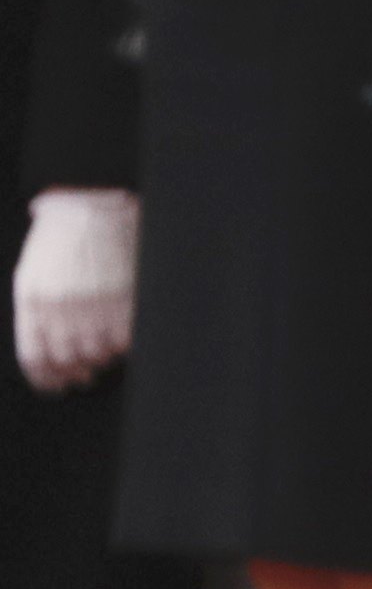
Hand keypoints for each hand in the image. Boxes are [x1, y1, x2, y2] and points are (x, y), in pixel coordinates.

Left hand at [14, 188, 137, 393]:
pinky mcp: (124, 297)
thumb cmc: (59, 238)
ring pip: (97, 352)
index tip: (55, 385)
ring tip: (103, 352)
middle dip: (75, 370)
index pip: (35, 357)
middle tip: (82, 373)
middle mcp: (61, 307)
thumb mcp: (30, 274)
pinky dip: (124, 345)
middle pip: (67, 358)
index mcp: (33, 302)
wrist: (90, 203)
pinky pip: (125, 339)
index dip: (45, 378)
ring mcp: (94, 303)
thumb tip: (45, 349)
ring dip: (100, 357)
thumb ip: (34, 312)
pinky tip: (121, 340)